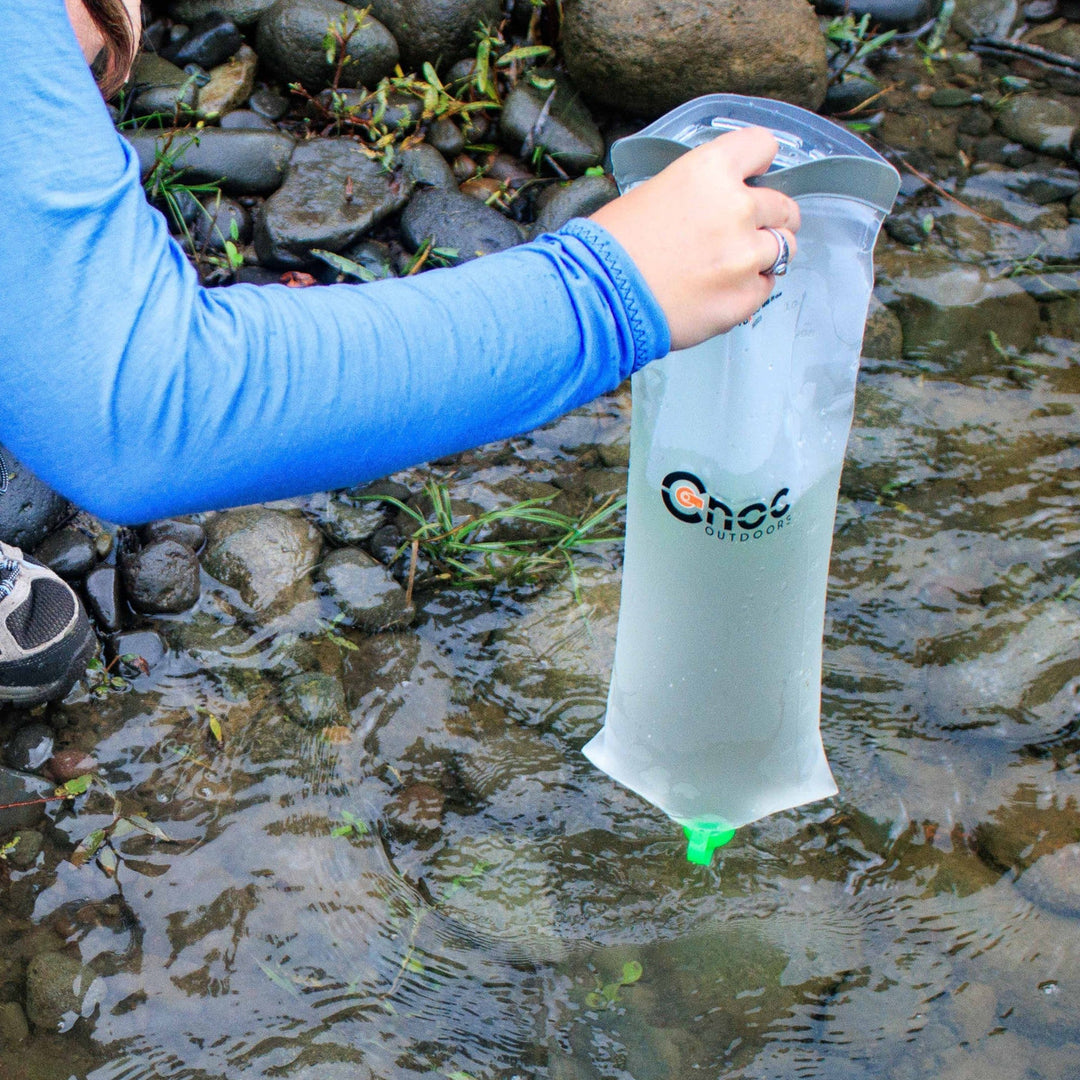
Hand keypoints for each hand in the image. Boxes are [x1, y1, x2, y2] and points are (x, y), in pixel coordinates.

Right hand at [590, 126, 799, 351]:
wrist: (599, 298)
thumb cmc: (612, 248)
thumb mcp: (653, 192)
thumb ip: (698, 193)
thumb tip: (716, 204)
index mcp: (711, 170)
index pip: (763, 146)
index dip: (759, 163)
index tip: (756, 175)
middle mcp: (737, 208)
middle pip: (783, 205)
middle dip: (770, 218)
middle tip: (745, 233)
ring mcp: (745, 256)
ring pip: (782, 249)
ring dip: (762, 256)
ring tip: (729, 268)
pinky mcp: (744, 298)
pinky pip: (765, 288)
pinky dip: (748, 290)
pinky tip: (718, 292)